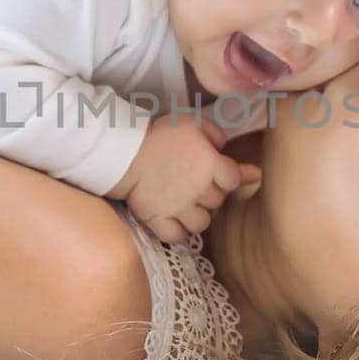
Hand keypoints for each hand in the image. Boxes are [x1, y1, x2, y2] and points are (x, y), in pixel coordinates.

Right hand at [110, 117, 257, 243]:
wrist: (124, 151)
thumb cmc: (158, 134)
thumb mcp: (191, 122)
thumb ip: (214, 134)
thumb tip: (223, 148)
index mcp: (209, 164)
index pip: (234, 180)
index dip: (227, 177)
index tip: (217, 173)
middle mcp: (199, 189)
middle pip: (218, 202)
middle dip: (210, 195)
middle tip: (195, 184)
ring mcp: (179, 208)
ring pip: (201, 223)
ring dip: (196, 216)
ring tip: (186, 206)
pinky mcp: (158, 219)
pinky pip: (176, 236)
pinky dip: (177, 232)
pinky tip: (172, 221)